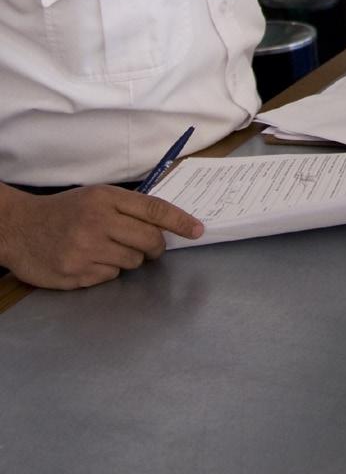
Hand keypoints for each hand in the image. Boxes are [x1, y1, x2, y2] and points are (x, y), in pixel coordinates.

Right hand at [0, 184, 203, 289]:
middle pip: (149, 240)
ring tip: (106, 249)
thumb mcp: (95, 196)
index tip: (198, 230)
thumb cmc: (64, 211)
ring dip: (127, 259)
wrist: (19, 228)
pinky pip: (110, 277)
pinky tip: (89, 260)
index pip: (154, 209)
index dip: (180, 221)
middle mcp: (98, 222)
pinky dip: (106, 271)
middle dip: (155, 247)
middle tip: (150, 248)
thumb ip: (128, 207)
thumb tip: (164, 223)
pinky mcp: (76, 274)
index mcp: (106, 199)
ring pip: (131, 262)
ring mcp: (86, 250)